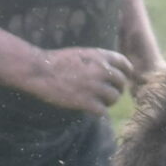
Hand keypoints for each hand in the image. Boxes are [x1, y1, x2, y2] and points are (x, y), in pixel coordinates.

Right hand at [20, 46, 135, 112]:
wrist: (39, 70)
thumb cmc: (57, 61)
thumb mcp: (82, 53)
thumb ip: (98, 61)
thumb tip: (113, 71)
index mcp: (100, 56)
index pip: (124, 64)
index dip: (126, 73)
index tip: (123, 79)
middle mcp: (101, 70)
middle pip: (122, 83)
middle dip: (117, 89)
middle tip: (109, 94)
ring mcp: (94, 86)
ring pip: (114, 98)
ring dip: (109, 102)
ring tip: (101, 102)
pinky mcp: (85, 101)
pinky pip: (103, 111)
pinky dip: (99, 112)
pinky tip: (92, 110)